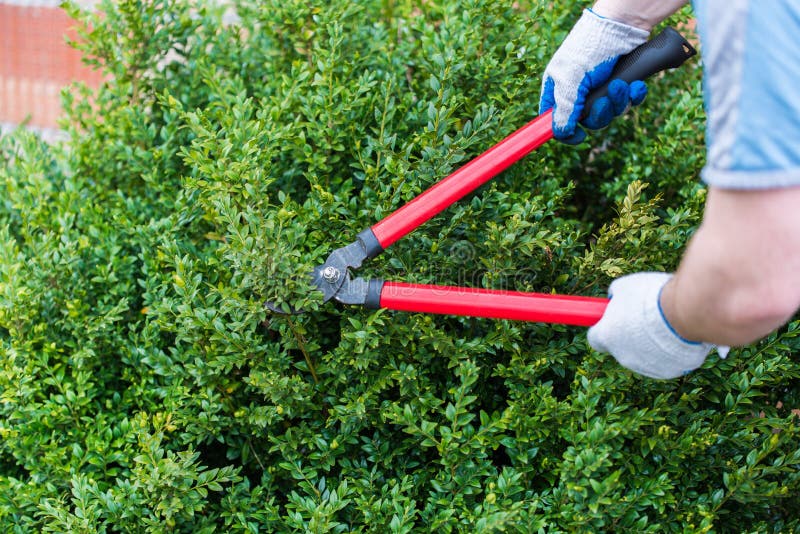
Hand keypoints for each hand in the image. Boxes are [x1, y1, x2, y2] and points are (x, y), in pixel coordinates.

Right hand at [539, 9, 649, 143]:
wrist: (622, 24)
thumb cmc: (589, 48)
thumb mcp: (570, 80)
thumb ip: (564, 109)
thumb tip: (561, 133)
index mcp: (558, 89)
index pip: (554, 119)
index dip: (565, 131)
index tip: (579, 137)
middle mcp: (578, 90)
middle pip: (587, 121)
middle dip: (600, 114)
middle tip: (605, 101)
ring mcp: (601, 88)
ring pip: (610, 113)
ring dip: (618, 102)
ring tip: (622, 84)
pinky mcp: (622, 83)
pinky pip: (628, 102)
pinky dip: (634, 95)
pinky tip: (636, 84)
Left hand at [587, 272, 727, 379]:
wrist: (685, 312)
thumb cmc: (651, 296)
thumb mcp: (626, 286)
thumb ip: (616, 294)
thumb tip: (614, 295)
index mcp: (607, 337)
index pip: (595, 339)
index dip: (603, 328)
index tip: (610, 319)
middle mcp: (623, 357)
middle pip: (622, 347)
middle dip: (631, 334)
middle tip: (646, 317)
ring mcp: (647, 367)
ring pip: (646, 355)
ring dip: (652, 343)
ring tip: (668, 322)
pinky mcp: (671, 371)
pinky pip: (669, 360)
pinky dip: (672, 350)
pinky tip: (681, 333)